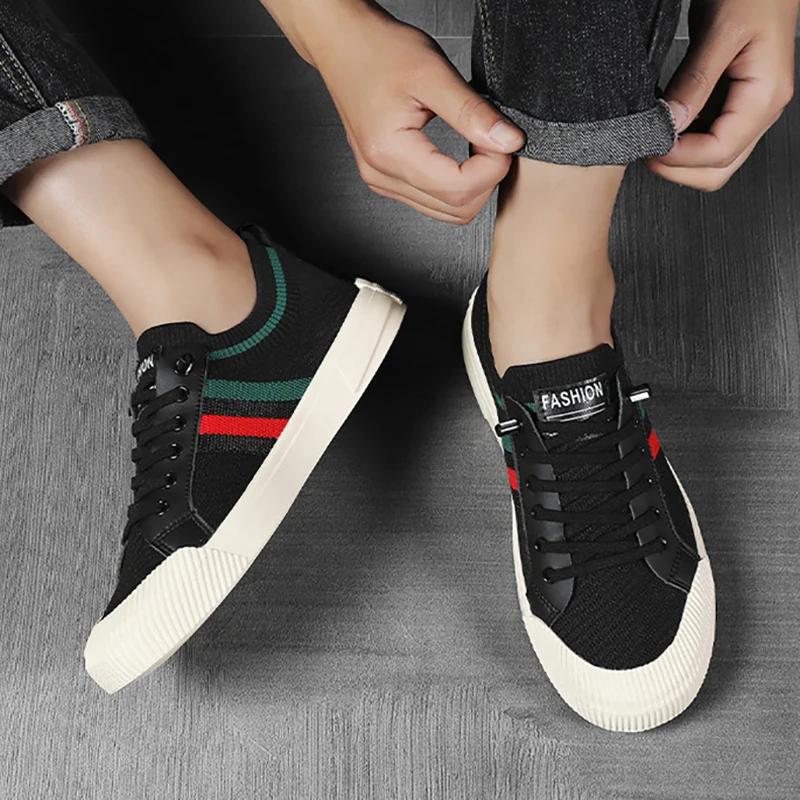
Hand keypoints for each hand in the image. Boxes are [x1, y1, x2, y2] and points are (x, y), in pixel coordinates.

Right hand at [262, 0, 524, 223]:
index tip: (504, 141)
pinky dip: (455, 185)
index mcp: (390, 152)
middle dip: (485, 179)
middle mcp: (381, 174)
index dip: (492, 169)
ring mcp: (381, 180)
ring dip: (472, 185)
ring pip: (445, 211)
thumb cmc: (378, 50)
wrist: (344, 45)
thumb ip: (472, 112)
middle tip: (493, 141)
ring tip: (477, 146)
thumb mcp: (433, 73)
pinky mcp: (385, 178)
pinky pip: (431, 201)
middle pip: (454, 208)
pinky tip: (461, 158)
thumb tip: (507, 141)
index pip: (458, 188)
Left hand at [647, 0, 797, 190]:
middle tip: (647, 148)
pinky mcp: (734, 102)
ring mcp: (749, 108)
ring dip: (680, 158)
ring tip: (653, 136)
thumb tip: (672, 123)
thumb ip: (695, 81)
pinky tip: (666, 123)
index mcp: (765, 95)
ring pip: (713, 160)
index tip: (651, 145)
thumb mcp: (720, 31)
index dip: (680, 158)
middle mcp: (762, 109)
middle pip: (718, 169)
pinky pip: (708, 137)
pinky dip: (684, 140)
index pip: (720, 152)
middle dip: (679, 168)